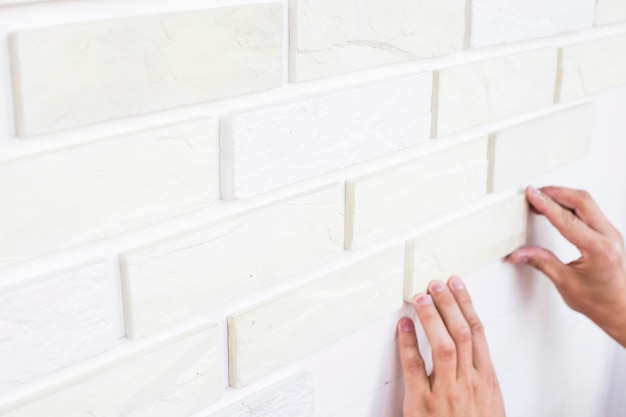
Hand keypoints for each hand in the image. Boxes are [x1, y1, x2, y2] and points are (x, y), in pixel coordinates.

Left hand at [397, 277, 505, 416]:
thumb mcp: (489, 404)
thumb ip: (479, 376)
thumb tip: (471, 349)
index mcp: (485, 380)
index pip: (478, 332)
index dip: (466, 304)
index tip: (457, 284)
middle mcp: (468, 382)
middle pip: (462, 332)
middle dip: (449, 303)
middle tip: (436, 282)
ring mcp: (447, 393)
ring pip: (443, 345)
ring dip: (431, 317)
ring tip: (420, 296)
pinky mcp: (423, 403)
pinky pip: (415, 367)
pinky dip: (408, 344)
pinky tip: (403, 327)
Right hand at [508, 186, 625, 346]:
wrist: (620, 309)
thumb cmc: (600, 301)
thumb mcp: (565, 282)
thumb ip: (541, 262)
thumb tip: (519, 253)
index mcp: (599, 249)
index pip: (567, 219)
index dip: (546, 204)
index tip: (532, 195)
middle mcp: (609, 237)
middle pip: (581, 200)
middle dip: (555, 192)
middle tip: (535, 193)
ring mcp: (611, 233)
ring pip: (587, 202)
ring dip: (563, 196)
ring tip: (543, 198)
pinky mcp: (609, 233)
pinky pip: (590, 209)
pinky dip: (571, 204)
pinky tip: (559, 207)